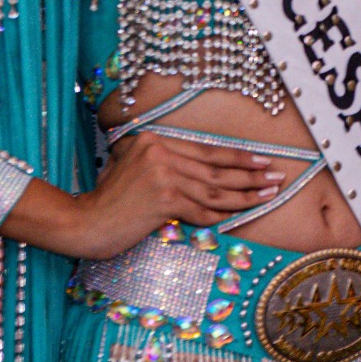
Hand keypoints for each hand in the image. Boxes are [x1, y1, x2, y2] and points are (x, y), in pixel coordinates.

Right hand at [0, 133, 284, 260]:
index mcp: (156, 139)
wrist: (85, 222)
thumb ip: (167, 164)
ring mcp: (162, 174)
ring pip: (214, 188)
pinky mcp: (163, 198)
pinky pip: (202, 209)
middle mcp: (160, 151)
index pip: (207, 150)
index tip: (263, 161)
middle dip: (250, 174)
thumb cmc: (112, 200)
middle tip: (276, 177)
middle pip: (216, 167)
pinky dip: (223, 214)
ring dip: (246, 194)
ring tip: (269, 194)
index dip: (237, 157)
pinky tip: (242, 214)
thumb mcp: (135, 168)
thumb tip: (208, 172)